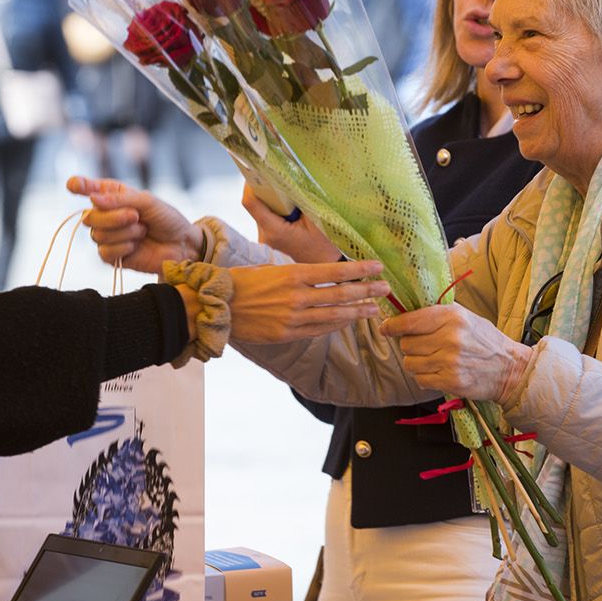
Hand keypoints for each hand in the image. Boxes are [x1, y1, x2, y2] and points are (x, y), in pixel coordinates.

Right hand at [67, 175, 202, 273]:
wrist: (182, 244)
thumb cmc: (166, 219)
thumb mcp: (148, 201)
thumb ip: (120, 199)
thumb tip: (93, 199)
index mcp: (113, 196)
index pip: (89, 189)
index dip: (79, 186)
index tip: (73, 185)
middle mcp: (106, 215)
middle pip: (89, 217)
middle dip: (113, 217)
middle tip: (136, 217)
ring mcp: (108, 237)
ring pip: (98, 235)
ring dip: (124, 233)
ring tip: (142, 231)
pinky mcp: (112, 257)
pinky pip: (105, 253)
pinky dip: (123, 247)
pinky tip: (136, 246)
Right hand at [227, 259, 390, 342]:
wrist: (215, 306)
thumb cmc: (242, 282)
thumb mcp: (270, 268)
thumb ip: (297, 274)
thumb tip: (320, 275)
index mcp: (293, 274)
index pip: (335, 272)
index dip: (360, 270)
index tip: (378, 266)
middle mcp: (297, 296)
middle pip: (341, 294)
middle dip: (367, 291)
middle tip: (386, 288)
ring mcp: (293, 318)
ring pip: (334, 315)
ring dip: (358, 311)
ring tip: (375, 308)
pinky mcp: (288, 334)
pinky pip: (319, 330)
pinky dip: (337, 324)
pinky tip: (349, 320)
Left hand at [241, 185, 341, 263]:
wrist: (327, 266)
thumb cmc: (326, 245)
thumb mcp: (319, 219)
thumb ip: (303, 198)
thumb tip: (290, 175)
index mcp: (275, 230)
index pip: (251, 202)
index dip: (252, 183)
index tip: (259, 169)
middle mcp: (265, 235)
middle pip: (256, 203)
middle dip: (266, 187)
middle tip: (280, 175)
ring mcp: (266, 238)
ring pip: (262, 209)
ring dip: (273, 198)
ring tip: (291, 195)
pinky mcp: (270, 237)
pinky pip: (268, 216)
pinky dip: (277, 207)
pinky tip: (292, 208)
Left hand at [381, 304, 532, 404]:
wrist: (510, 368)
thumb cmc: (485, 340)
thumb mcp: (465, 317)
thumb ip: (437, 314)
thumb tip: (404, 315)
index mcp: (452, 316)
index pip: (410, 321)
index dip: (393, 325)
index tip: (387, 328)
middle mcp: (450, 337)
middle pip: (407, 343)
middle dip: (410, 345)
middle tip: (423, 346)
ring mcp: (449, 361)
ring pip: (410, 363)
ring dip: (416, 363)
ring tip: (431, 360)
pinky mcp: (450, 381)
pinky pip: (420, 379)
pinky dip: (424, 377)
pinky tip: (437, 372)